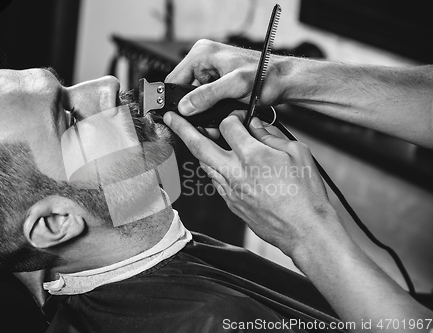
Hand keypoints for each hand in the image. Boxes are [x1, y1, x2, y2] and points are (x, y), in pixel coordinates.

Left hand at [164, 109, 338, 256]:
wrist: (305, 230)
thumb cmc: (306, 194)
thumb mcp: (297, 152)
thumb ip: (270, 136)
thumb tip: (255, 126)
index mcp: (252, 155)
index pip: (228, 126)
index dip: (232, 117)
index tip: (238, 118)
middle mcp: (235, 172)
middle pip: (199, 145)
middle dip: (181, 128)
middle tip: (170, 118)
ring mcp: (230, 190)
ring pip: (204, 164)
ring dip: (197, 149)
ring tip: (193, 137)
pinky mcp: (231, 203)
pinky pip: (215, 180)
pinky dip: (213, 168)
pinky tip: (220, 163)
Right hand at [166, 40, 278, 115]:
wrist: (283, 81)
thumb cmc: (266, 76)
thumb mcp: (235, 86)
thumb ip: (207, 95)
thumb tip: (184, 106)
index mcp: (202, 54)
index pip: (173, 80)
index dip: (174, 100)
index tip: (177, 118)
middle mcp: (204, 61)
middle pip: (183, 91)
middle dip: (192, 110)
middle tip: (203, 124)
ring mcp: (210, 72)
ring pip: (194, 99)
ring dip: (204, 112)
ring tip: (217, 120)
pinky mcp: (218, 83)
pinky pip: (206, 100)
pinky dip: (212, 111)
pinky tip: (224, 114)